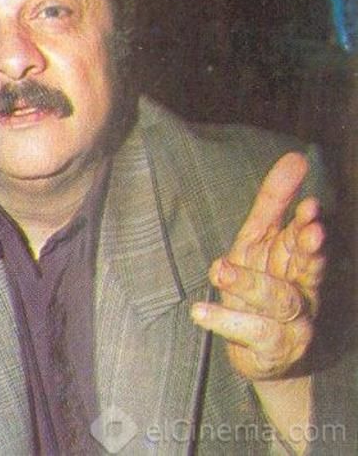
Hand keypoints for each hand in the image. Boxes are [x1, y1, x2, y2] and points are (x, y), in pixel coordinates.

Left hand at [191, 152, 325, 379]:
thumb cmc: (260, 284)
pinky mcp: (270, 350)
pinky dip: (224, 321)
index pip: (307, 241)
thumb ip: (274, 202)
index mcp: (297, 262)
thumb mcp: (260, 240)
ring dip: (250, 283)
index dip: (308, 225)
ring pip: (278, 301)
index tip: (310, 207)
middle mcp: (302, 291)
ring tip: (218, 268)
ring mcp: (291, 324)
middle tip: (307, 232)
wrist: (262, 352)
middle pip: (307, 270)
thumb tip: (296, 157)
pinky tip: (198, 311)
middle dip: (307, 251)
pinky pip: (252, 333)